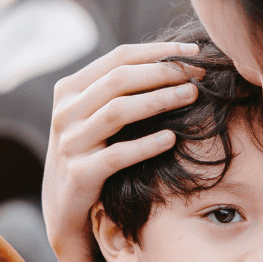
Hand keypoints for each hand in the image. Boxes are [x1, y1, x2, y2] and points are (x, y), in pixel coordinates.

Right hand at [42, 43, 204, 261]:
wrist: (64, 209)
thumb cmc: (90, 154)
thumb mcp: (93, 116)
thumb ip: (117, 89)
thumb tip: (171, 60)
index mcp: (69, 90)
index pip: (118, 57)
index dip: (158, 52)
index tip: (193, 52)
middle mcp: (65, 112)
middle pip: (120, 79)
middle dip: (164, 72)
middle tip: (198, 75)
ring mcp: (70, 143)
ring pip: (118, 111)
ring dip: (160, 100)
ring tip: (192, 96)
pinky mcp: (79, 174)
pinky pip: (117, 155)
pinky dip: (147, 145)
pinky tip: (171, 139)